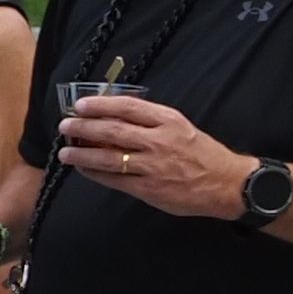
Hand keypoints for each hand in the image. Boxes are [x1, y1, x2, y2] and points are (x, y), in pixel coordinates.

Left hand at [50, 91, 261, 221]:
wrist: (227, 183)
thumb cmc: (202, 153)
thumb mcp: (180, 126)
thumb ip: (151, 121)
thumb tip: (115, 116)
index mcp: (168, 120)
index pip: (127, 107)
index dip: (100, 104)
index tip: (80, 105)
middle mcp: (158, 140)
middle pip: (113, 130)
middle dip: (84, 127)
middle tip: (65, 125)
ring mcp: (152, 166)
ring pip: (109, 156)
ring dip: (83, 153)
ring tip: (65, 152)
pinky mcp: (148, 188)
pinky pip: (115, 180)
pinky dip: (96, 174)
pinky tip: (83, 169)